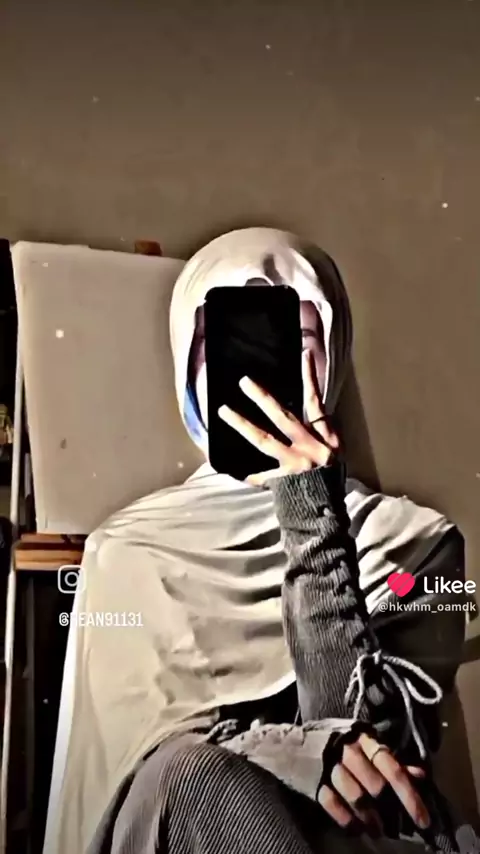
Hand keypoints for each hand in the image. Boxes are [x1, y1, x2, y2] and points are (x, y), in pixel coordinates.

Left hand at [218, 350, 339, 485]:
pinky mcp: (283, 482)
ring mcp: (296, 465)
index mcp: (327, 439)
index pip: (317, 403)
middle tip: (244, 381)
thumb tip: (297, 415)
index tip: (304, 355)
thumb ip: (317, 436)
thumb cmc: (331, 483)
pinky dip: (249, 474)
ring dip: (242, 424)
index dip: (310, 379)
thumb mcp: (333, 456)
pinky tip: (231, 469)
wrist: (329, 516)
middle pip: (283, 417)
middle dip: (263, 398)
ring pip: (264, 439)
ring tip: (224, 410)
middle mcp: (312, 448)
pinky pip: (261, 476)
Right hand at [318, 731, 429, 836]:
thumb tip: (421, 776)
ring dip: (371, 820)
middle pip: (376, 786)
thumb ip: (390, 760)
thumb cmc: (333, 745)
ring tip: (378, 830)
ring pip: (358, 798)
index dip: (409, 795)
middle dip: (390, 812)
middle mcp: (347, 750)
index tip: (423, 819)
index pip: (392, 767)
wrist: (287, 745)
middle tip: (396, 828)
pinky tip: (355, 829)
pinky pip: (335, 807)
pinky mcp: (313, 782)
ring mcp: (328, 766)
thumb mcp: (362, 745)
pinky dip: (348, 822)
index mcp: (363, 739)